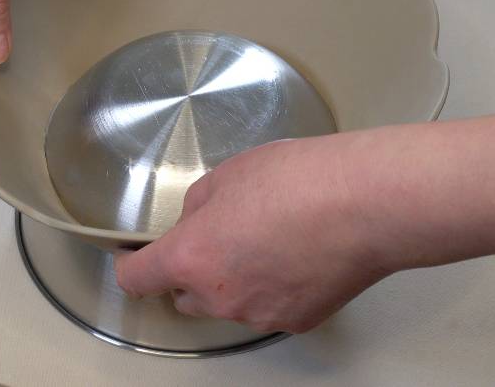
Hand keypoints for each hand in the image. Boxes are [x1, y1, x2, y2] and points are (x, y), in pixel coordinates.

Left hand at [115, 112, 494, 332]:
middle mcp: (219, 297)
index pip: (136, 278)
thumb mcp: (228, 174)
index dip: (131, 265)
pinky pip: (265, 307)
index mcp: (192, 257)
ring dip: (231, 280)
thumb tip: (197, 220)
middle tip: (217, 236)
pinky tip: (294, 255)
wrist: (364, 202)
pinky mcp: (296, 321)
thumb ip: (199, 205)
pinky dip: (269, 288)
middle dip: (188, 271)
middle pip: (182, 296)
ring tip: (267, 239)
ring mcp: (259, 315)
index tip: (136, 256)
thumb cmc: (296, 179)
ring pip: (226, 303)